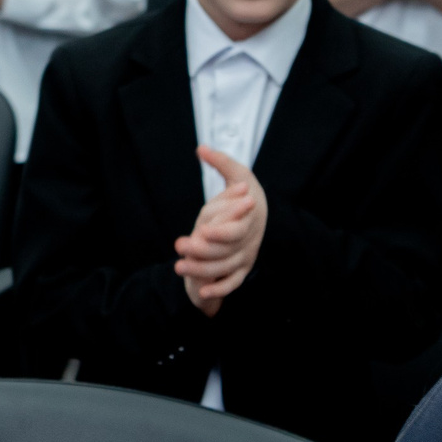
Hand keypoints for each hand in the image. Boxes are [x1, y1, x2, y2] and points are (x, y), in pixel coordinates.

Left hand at [173, 147, 266, 312]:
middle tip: (180, 248)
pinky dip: (220, 289)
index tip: (201, 230)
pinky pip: (233, 282)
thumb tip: (201, 148)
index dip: (220, 232)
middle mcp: (248, 240)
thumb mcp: (238, 173)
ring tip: (179, 266)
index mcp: (248, 219)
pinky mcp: (242, 268)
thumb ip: (221, 162)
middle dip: (202, 252)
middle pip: (226, 251)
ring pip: (225, 267)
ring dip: (202, 270)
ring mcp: (246, 255)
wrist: (262, 214)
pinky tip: (202, 293)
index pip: (236, 230)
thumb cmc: (246, 192)